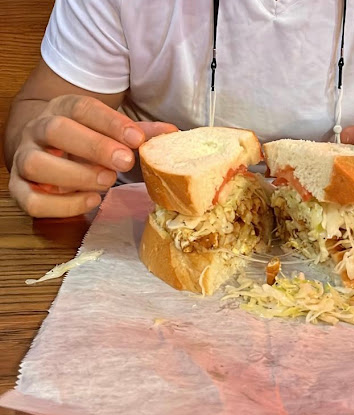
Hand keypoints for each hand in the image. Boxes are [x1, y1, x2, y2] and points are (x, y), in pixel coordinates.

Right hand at [9, 95, 177, 217]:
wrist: (41, 145)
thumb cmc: (82, 137)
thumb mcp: (108, 130)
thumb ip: (137, 133)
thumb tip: (172, 133)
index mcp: (63, 109)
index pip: (83, 108)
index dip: (111, 123)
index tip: (138, 139)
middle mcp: (38, 130)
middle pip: (57, 130)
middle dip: (94, 147)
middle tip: (125, 162)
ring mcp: (25, 158)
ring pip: (37, 164)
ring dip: (75, 175)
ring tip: (106, 182)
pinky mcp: (19, 189)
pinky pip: (31, 200)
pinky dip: (62, 205)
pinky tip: (92, 200)